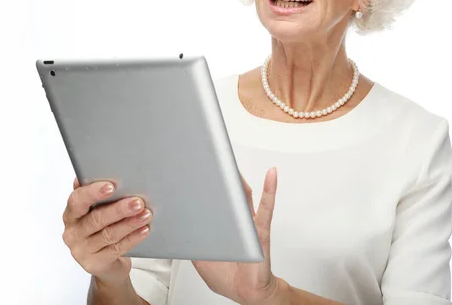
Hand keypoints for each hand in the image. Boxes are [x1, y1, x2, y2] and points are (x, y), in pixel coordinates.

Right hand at [62, 177, 152, 283]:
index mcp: (71, 214)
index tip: (111, 186)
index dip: (93, 193)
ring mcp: (82, 250)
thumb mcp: (95, 210)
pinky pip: (117, 249)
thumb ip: (94, 194)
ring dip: (130, 223)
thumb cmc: (100, 228)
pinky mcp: (95, 263)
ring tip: (146, 214)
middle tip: (138, 202)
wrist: (105, 262)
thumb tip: (92, 173)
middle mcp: (73, 232)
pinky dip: (132, 238)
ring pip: (109, 234)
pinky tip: (144, 229)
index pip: (77, 201)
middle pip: (96, 219)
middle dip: (119, 209)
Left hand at [191, 168, 280, 304]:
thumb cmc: (229, 277)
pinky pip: (266, 208)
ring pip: (244, 196)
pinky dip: (270, 189)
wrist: (249, 292)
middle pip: (227, 193)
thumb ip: (192, 243)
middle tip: (208, 160)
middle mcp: (235, 220)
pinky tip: (271, 175)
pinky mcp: (260, 230)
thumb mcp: (201, 260)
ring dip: (239, 180)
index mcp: (221, 224)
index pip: (212, 200)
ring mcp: (249, 223)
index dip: (203, 186)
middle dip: (219, 177)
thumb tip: (180, 228)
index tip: (192, 171)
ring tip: (232, 164)